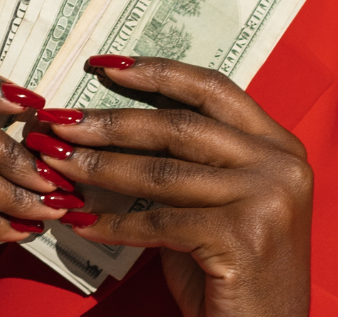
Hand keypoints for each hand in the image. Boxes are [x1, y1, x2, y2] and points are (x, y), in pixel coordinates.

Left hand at [27, 56, 310, 316]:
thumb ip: (185, 161)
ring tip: (57, 162)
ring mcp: (267, 200)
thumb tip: (106, 126)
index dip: (156, 72)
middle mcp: (280, 165)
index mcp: (278, 145)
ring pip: (162, 173)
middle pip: (179, 127)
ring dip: (99, 167)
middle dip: (110, 123)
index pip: (211, 89)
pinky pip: (158, 222)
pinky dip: (111, 223)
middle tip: (59, 120)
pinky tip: (78, 220)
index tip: (103, 65)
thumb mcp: (217, 203)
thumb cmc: (232, 271)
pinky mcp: (243, 238)